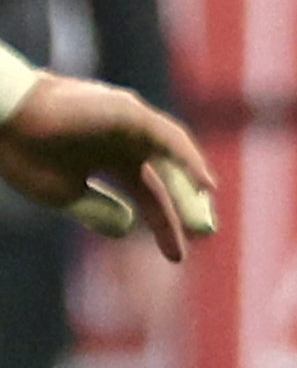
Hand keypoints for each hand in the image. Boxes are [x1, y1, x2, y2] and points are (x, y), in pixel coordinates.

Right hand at [0, 71, 216, 259]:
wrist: (1, 120)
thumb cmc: (24, 152)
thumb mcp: (64, 193)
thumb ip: (97, 210)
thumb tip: (126, 229)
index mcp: (110, 157)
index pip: (148, 194)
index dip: (163, 225)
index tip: (177, 257)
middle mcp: (126, 139)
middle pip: (169, 176)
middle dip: (187, 206)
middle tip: (205, 235)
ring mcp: (130, 123)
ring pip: (173, 157)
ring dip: (191, 189)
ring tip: (203, 222)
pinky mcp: (128, 111)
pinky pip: (168, 137)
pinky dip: (188, 161)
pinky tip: (203, 186)